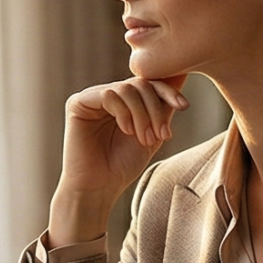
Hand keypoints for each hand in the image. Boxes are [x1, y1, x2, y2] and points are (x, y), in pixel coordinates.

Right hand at [50, 75, 190, 244]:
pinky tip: (127, 131)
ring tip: (145, 139)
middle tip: (161, 135)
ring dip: (142, 114)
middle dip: (156, 108)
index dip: (168, 91)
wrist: (99, 188)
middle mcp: (108, 95)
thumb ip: (163, 107)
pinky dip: (124, 113)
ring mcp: (92, 97)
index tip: (184, 106)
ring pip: (127, 89)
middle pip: (140, 83)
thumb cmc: (123, 165)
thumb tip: (182, 74)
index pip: (150, 83)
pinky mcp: (78, 103)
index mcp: (125, 101)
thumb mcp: (153, 132)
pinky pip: (109, 94)